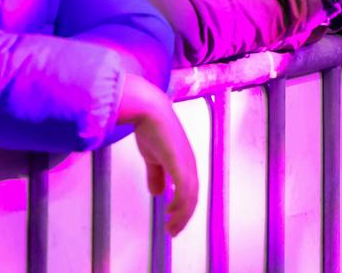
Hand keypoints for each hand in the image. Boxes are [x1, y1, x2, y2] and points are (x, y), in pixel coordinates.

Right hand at [118, 74, 198, 236]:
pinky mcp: (178, 161)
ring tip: (171, 227)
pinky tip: (170, 211)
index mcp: (185, 163)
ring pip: (190, 196)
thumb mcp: (152, 156)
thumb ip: (156, 174)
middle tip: (172, 231)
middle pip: (192, 197)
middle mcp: (189, 164)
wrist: (149, 109)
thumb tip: (157, 192)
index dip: (183, 209)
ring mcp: (185, 162)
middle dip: (183, 216)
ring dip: (181, 214)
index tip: (173, 223)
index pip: (190, 191)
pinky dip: (179, 203)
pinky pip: (183, 188)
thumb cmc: (151, 129)